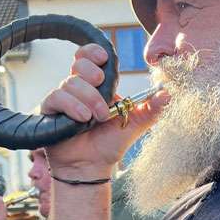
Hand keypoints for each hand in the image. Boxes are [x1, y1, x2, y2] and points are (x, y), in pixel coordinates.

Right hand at [40, 43, 167, 176]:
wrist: (91, 167)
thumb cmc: (109, 145)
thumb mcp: (135, 124)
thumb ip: (151, 108)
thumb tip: (168, 92)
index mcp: (97, 86)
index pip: (88, 56)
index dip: (93, 52)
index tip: (104, 58)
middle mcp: (78, 89)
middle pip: (79, 65)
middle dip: (93, 77)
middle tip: (104, 97)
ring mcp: (63, 99)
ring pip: (71, 82)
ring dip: (88, 100)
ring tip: (96, 119)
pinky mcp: (50, 111)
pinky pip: (57, 97)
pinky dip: (72, 106)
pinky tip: (83, 120)